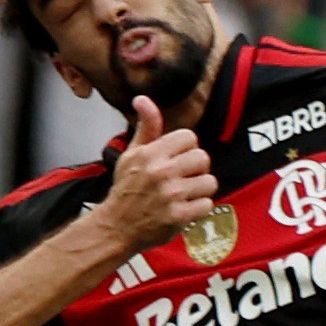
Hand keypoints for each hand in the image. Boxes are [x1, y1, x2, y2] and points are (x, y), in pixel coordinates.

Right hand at [94, 95, 217, 249]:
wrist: (116, 226)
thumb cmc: (126, 190)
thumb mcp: (131, 154)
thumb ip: (146, 127)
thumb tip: (143, 99)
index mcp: (150, 154)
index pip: (189, 137)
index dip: (186, 149)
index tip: (177, 159)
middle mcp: (161, 172)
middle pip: (202, 158)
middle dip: (196, 169)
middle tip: (183, 178)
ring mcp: (171, 195)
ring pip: (209, 182)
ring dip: (200, 190)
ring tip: (185, 194)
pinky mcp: (179, 216)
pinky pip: (207, 204)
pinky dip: (199, 208)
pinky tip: (184, 209)